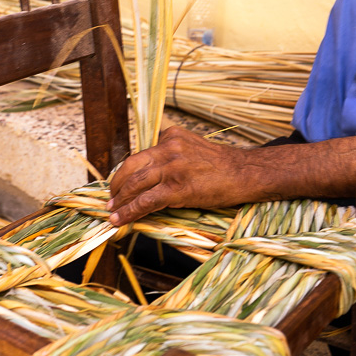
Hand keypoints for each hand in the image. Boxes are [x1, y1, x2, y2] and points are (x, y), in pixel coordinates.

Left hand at [108, 126, 250, 225]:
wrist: (245, 173)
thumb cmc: (222, 165)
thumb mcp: (193, 147)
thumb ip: (173, 152)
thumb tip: (152, 173)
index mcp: (171, 136)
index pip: (142, 154)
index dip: (128, 171)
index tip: (121, 183)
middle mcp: (168, 148)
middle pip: (131, 165)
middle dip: (117, 184)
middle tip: (111, 197)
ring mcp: (172, 167)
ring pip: (135, 183)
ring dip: (120, 199)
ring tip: (113, 210)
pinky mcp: (177, 188)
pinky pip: (146, 201)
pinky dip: (129, 211)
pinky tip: (120, 219)